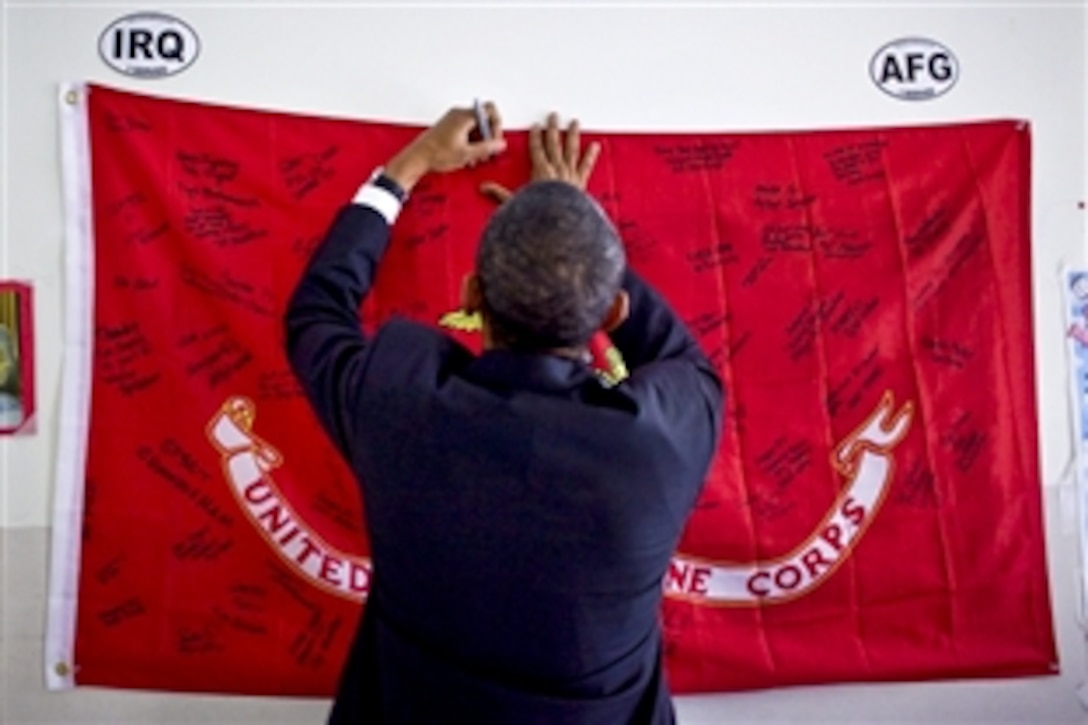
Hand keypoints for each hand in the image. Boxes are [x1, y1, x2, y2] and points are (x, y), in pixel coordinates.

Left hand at [384, 103, 505, 192]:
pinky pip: (467, 130)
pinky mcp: (449, 127)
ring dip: (480, 142)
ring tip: (476, 157)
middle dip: (488, 137)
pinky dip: (471, 142)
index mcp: (463, 116)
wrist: (418, 158)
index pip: (490, 110)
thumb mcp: (466, 154)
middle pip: (484, 120)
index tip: (495, 139)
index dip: (496, 125)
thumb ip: (487, 148)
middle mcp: (458, 114)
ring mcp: (453, 120)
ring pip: (476, 127)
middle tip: (487, 152)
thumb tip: (500, 144)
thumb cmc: (435, 154)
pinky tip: (468, 155)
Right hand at [481, 112, 600, 203]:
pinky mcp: (581, 181)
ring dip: (572, 134)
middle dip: (553, 128)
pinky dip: (591, 155)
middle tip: (554, 117)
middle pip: (554, 143)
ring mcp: (569, 172)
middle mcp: (556, 168)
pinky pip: (586, 165)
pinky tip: (595, 145)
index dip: (535, 136)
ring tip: (574, 123)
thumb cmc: (540, 212)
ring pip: (571, 148)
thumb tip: (484, 189)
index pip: (536, 148)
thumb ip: (500, 194)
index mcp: (540, 170)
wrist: (560, 221)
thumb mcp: (515, 203)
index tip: (536, 126)